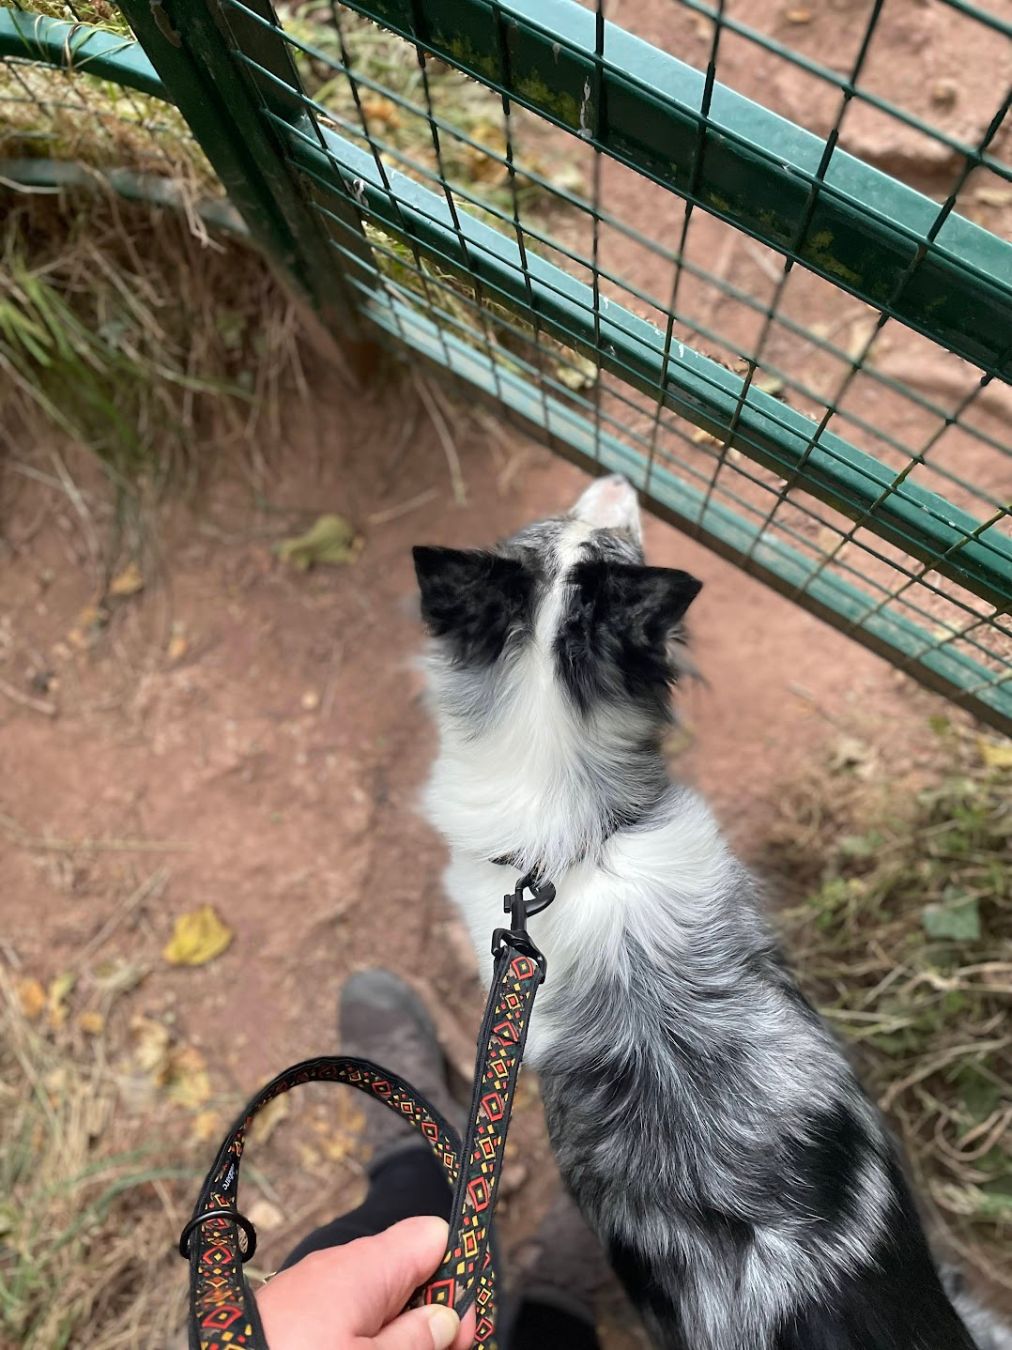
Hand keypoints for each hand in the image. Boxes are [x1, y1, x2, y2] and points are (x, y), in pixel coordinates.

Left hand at [256, 1216, 475, 1348]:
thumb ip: (417, 1340)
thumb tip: (449, 1317)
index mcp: (368, 1265)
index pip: (433, 1236)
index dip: (457, 1279)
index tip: (461, 1329)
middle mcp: (341, 1267)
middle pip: (410, 1277)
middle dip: (426, 1320)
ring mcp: (313, 1292)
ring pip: (376, 1306)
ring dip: (392, 1336)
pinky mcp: (290, 1317)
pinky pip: (343, 1320)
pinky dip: (358, 1340)